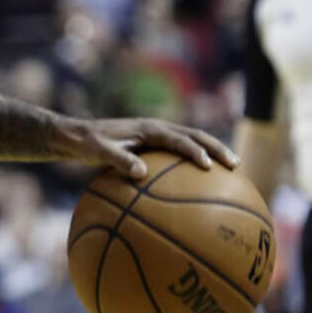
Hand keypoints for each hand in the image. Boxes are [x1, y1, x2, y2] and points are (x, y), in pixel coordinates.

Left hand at [67, 118, 237, 180]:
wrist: (77, 136)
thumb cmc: (86, 144)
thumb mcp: (98, 152)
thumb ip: (119, 160)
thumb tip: (141, 174)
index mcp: (149, 128)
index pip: (180, 139)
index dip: (195, 152)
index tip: (209, 167)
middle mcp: (158, 128)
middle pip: (196, 136)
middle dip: (217, 149)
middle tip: (235, 165)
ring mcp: (157, 137)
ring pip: (192, 142)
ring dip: (212, 152)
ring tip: (231, 170)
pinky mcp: (154, 146)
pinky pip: (179, 153)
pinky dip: (194, 162)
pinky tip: (201, 184)